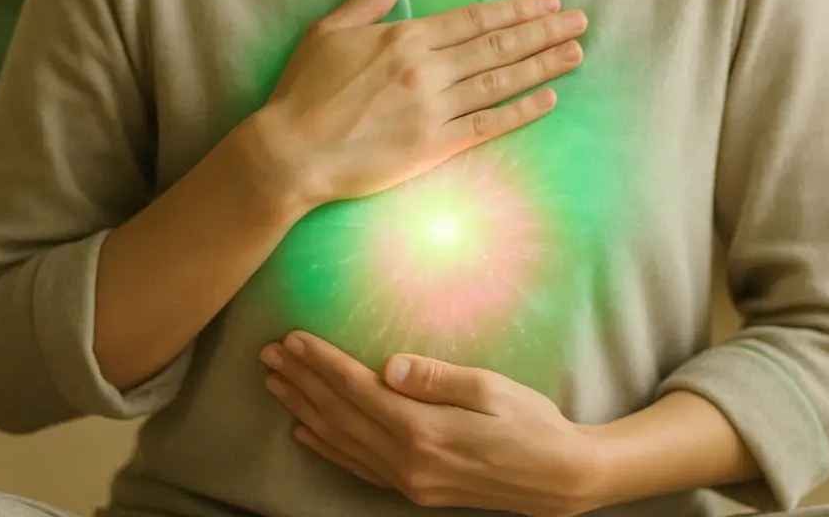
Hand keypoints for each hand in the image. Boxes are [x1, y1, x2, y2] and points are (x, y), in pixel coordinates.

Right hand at [246, 0, 586, 210]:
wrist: (289, 152)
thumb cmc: (304, 90)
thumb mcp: (329, 30)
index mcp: (405, 37)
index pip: (476, 18)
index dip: (517, 9)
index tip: (548, 1)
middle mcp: (427, 69)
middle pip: (498, 44)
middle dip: (544, 30)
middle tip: (580, 20)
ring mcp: (434, 109)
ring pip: (501, 81)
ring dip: (543, 64)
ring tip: (576, 52)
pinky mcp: (434, 147)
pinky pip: (488, 125)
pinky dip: (520, 111)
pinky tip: (548, 99)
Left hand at [258, 331, 593, 516]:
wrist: (560, 479)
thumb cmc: (531, 423)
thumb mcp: (489, 389)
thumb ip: (435, 378)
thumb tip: (387, 364)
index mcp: (423, 430)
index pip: (357, 390)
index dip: (322, 363)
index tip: (292, 339)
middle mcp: (407, 461)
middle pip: (340, 415)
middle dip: (301, 381)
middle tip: (268, 355)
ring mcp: (409, 480)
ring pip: (342, 441)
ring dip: (305, 409)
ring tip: (276, 385)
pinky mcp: (415, 489)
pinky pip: (358, 467)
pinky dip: (328, 447)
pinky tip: (308, 431)